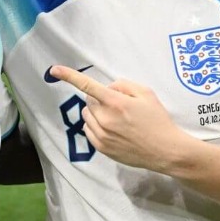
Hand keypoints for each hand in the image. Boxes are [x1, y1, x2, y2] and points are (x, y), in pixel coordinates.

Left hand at [50, 65, 189, 173]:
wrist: (165, 150)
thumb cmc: (157, 120)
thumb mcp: (146, 93)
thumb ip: (124, 85)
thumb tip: (108, 87)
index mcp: (115, 102)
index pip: (87, 85)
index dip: (69, 76)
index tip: (54, 70)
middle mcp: (105, 118)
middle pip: (89, 100)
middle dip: (99, 98)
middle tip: (119, 104)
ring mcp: (102, 135)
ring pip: (87, 115)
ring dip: (96, 112)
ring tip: (116, 118)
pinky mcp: (102, 148)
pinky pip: (88, 130)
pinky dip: (95, 125)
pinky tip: (113, 129)